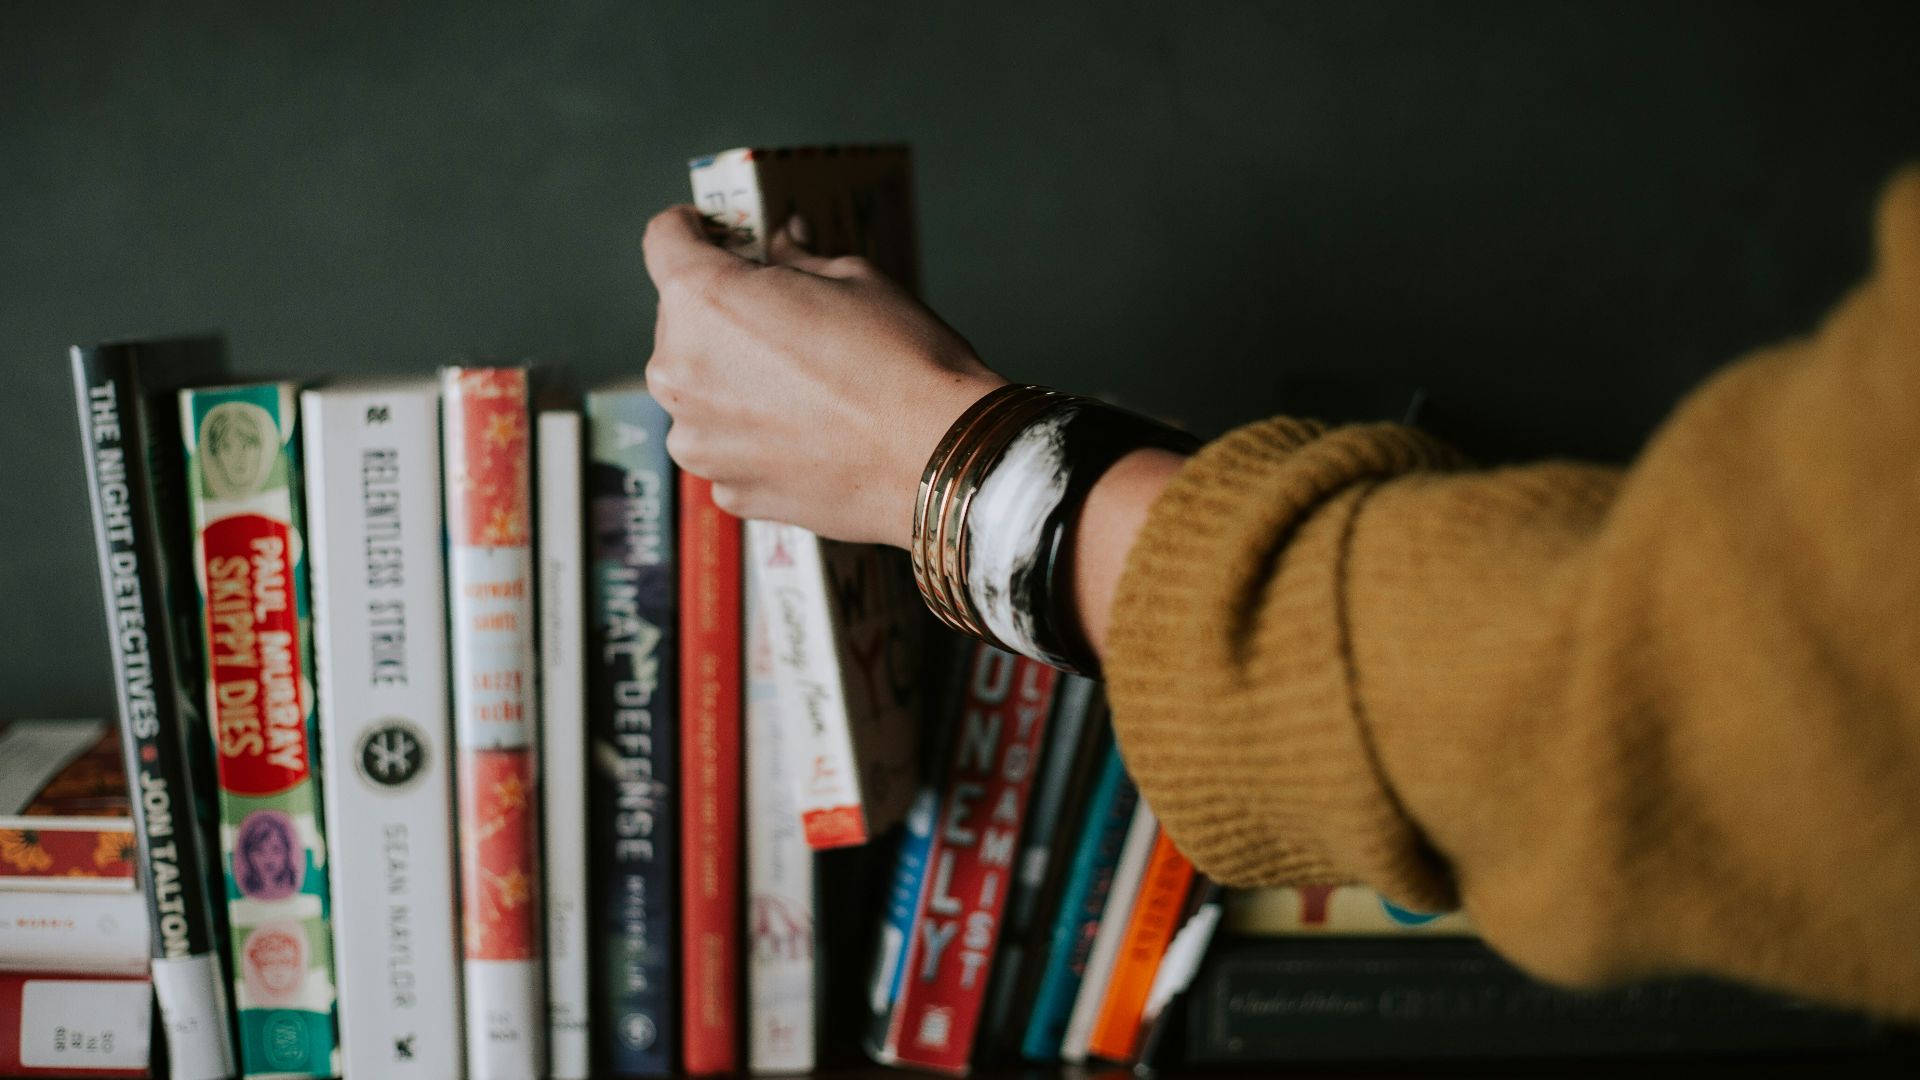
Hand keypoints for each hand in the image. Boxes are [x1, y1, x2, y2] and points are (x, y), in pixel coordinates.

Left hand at [642, 205, 1006, 546]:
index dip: (690, 228)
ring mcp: (698, 440)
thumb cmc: (901, 362)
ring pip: (699, 391)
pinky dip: (753, 436)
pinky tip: (808, 434)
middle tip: (783, 320)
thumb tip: (783, 245)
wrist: (938, 459)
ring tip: (803, 388)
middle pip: (681, 322)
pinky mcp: (727, 489)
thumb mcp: (854, 278)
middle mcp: (680, 371)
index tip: (711, 233)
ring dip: (733, 381)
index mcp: (704, 300)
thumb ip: (798, 260)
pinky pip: (726, 446)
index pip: (664, 240)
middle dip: (722, 314)